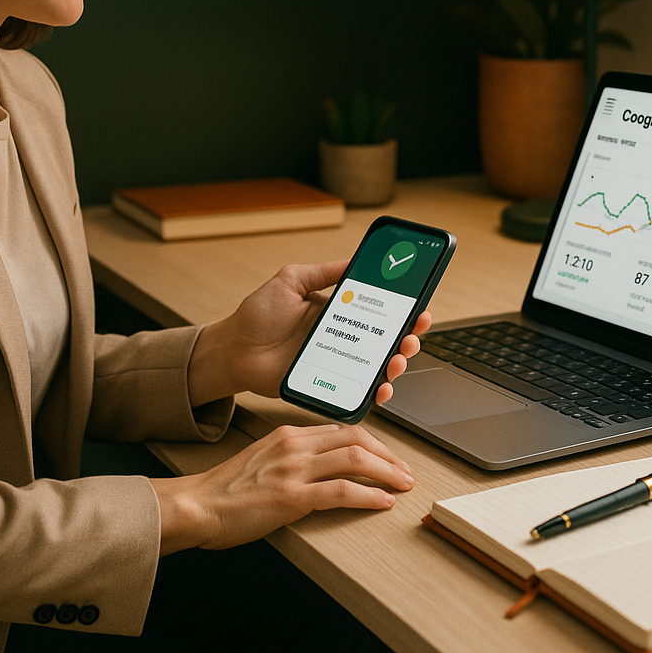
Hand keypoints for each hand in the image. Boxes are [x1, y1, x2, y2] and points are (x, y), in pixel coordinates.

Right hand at [149, 423, 415, 552]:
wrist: (197, 505)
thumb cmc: (226, 489)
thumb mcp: (263, 459)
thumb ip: (293, 455)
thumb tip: (324, 463)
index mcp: (289, 435)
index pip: (343, 429)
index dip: (373, 442)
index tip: (388, 456)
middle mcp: (295, 445)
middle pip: (356, 438)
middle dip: (388, 455)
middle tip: (406, 471)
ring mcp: (294, 470)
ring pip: (355, 459)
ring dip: (387, 472)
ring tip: (404, 485)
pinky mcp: (292, 497)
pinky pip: (341, 491)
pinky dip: (368, 496)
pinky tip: (382, 503)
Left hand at [187, 261, 430, 405]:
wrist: (232, 350)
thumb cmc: (257, 315)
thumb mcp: (291, 280)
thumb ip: (324, 272)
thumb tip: (357, 258)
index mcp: (338, 311)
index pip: (379, 310)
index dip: (403, 310)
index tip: (419, 308)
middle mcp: (342, 338)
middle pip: (386, 341)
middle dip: (407, 338)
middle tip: (411, 336)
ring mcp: (335, 364)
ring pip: (377, 368)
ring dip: (396, 365)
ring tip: (397, 360)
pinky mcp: (326, 387)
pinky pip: (357, 393)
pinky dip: (374, 393)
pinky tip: (381, 389)